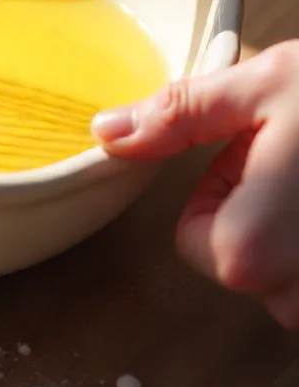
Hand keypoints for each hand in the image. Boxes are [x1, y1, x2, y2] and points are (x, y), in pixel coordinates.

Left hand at [91, 43, 298, 329]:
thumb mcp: (260, 88)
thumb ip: (176, 116)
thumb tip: (106, 134)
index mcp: (247, 252)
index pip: (192, 238)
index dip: (222, 186)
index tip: (265, 153)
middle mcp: (296, 299)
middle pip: (244, 260)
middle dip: (267, 211)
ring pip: (292, 274)